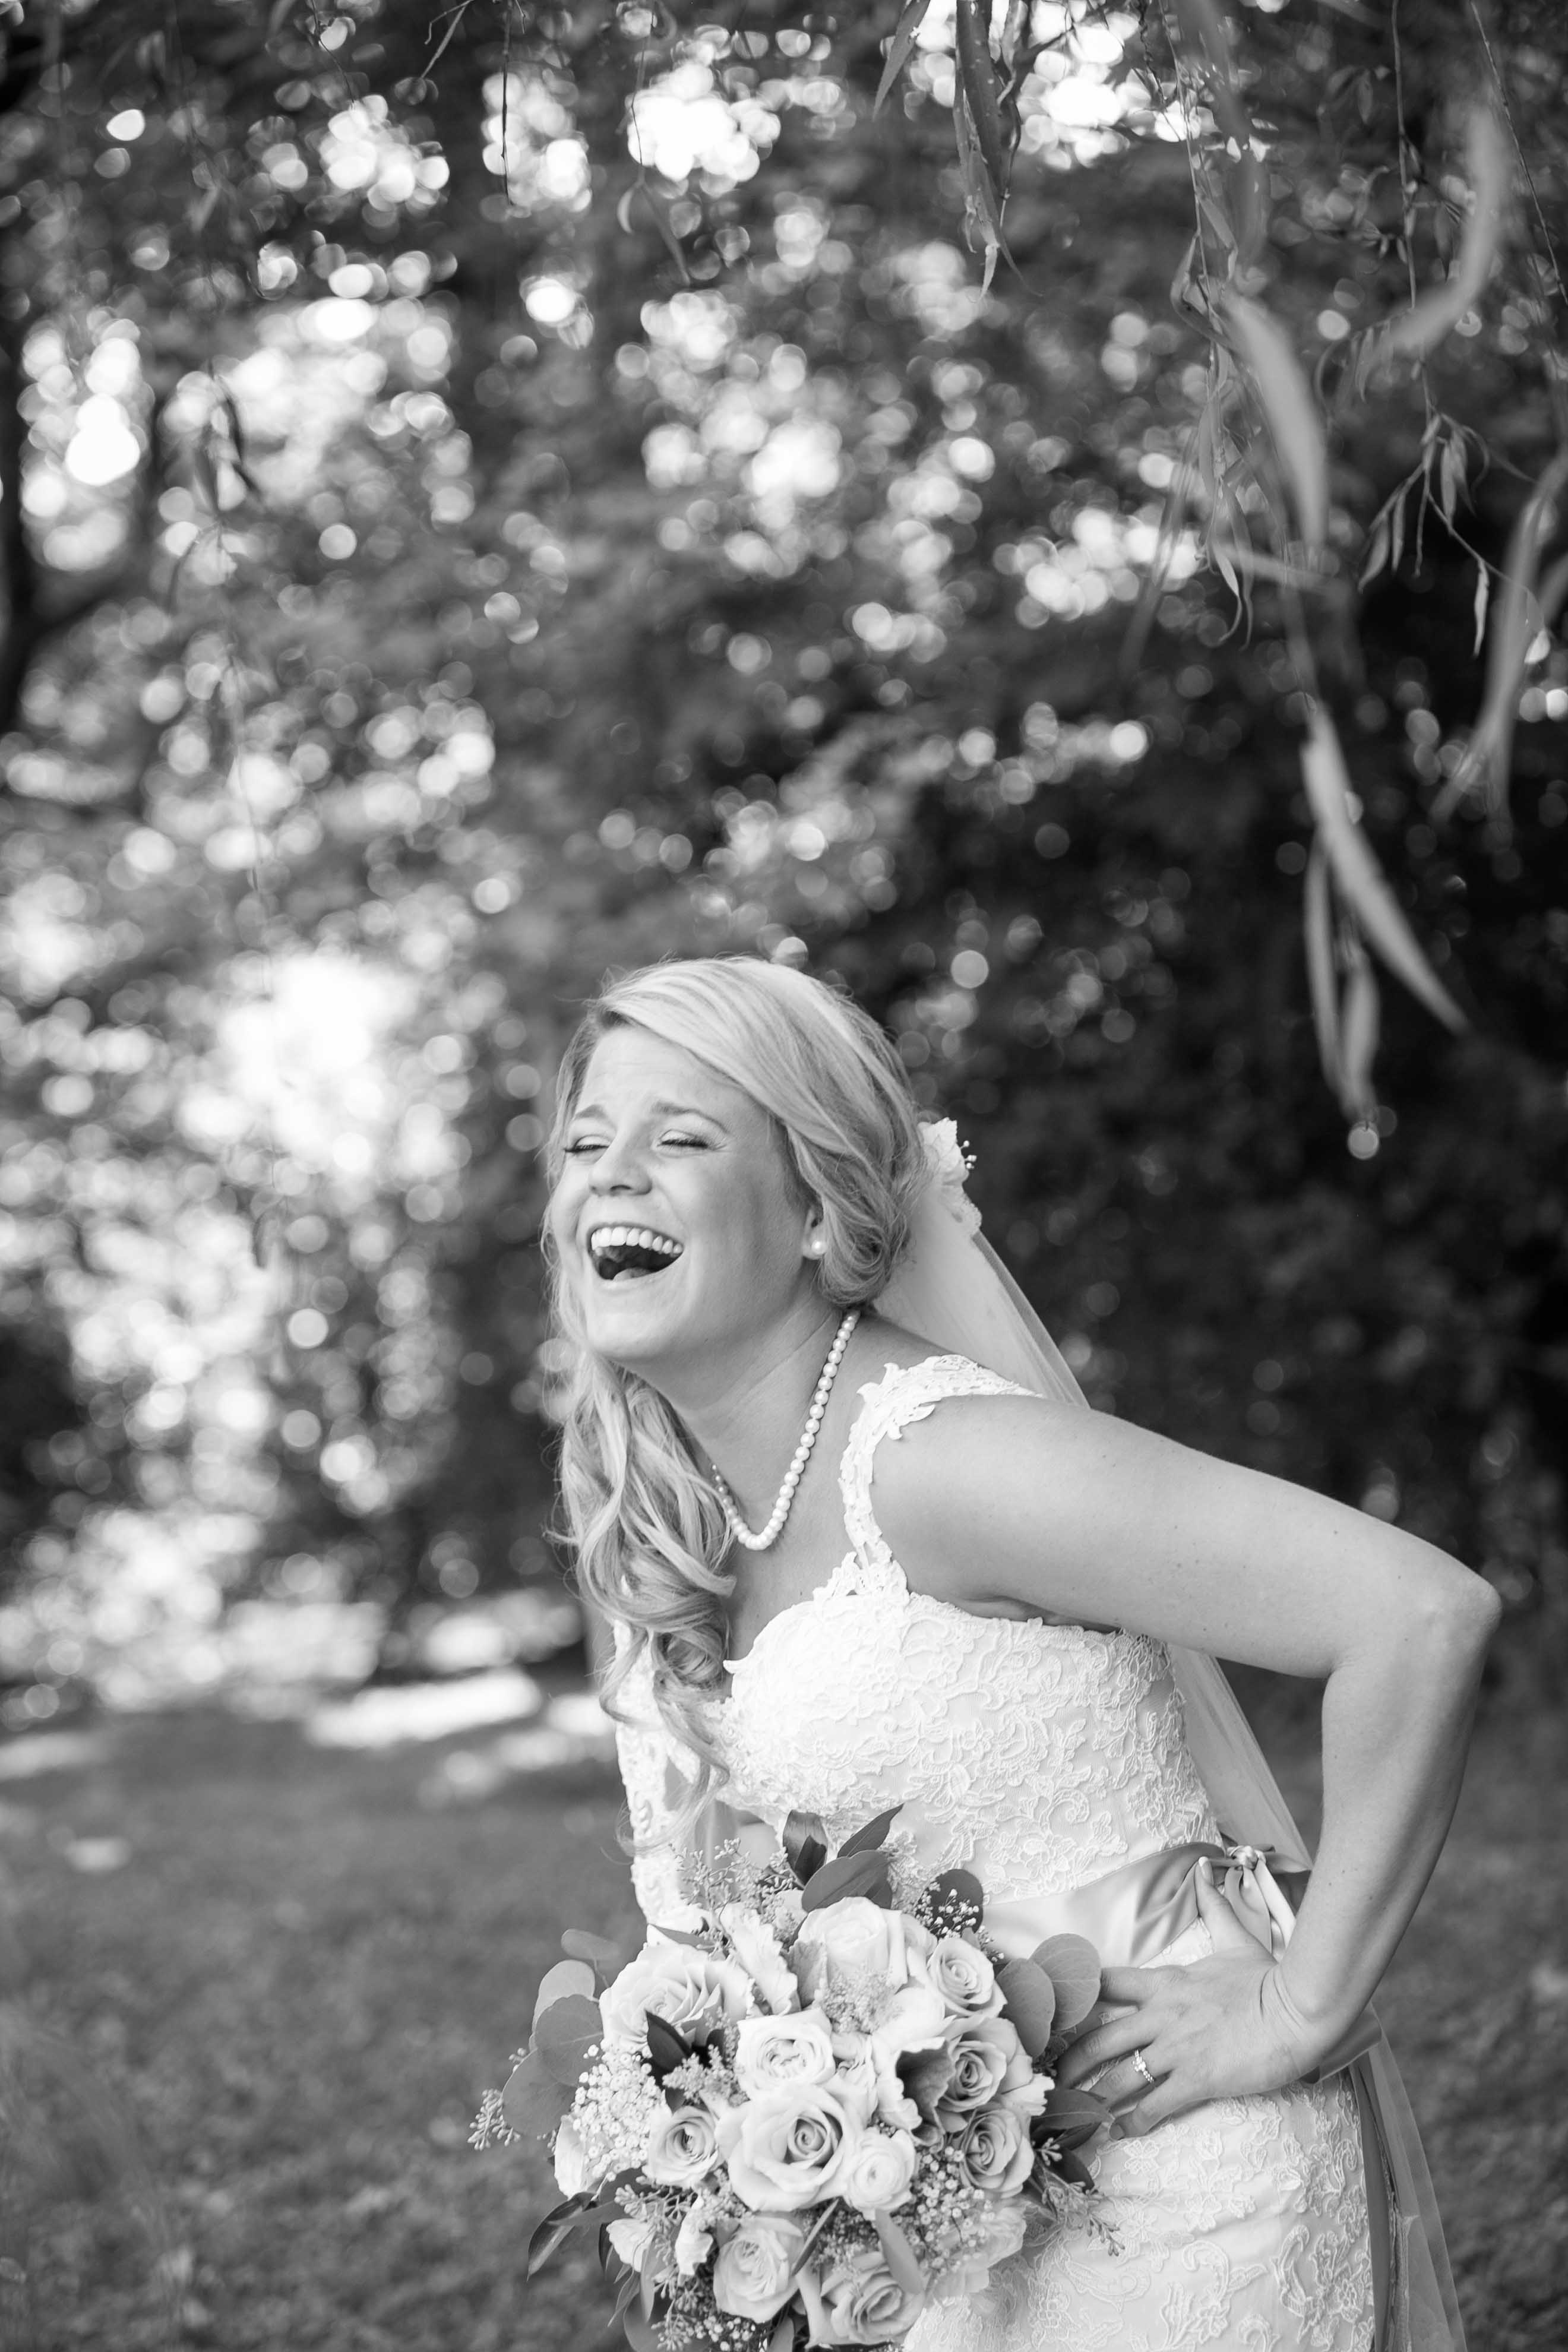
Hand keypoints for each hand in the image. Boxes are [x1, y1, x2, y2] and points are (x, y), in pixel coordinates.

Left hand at [1053, 1862, 1321, 2137]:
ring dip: (1095, 2098)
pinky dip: (1134, 2123)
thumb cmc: (1267, 1979)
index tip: (1057, 2015)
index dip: (1079, 1998)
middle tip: (1055, 2077)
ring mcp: (1176, 2048)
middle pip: (1100, 2038)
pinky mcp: (1196, 2079)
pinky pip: (1155, 2106)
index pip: (1107, 1984)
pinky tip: (1121, 2135)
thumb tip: (1204, 1869)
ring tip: (1078, 2114)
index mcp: (1165, 1982)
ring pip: (1120, 2076)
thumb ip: (1213, 1906)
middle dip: (1073, 2060)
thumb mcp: (1235, 1938)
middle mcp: (1161, 2014)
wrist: (1298, 2011)